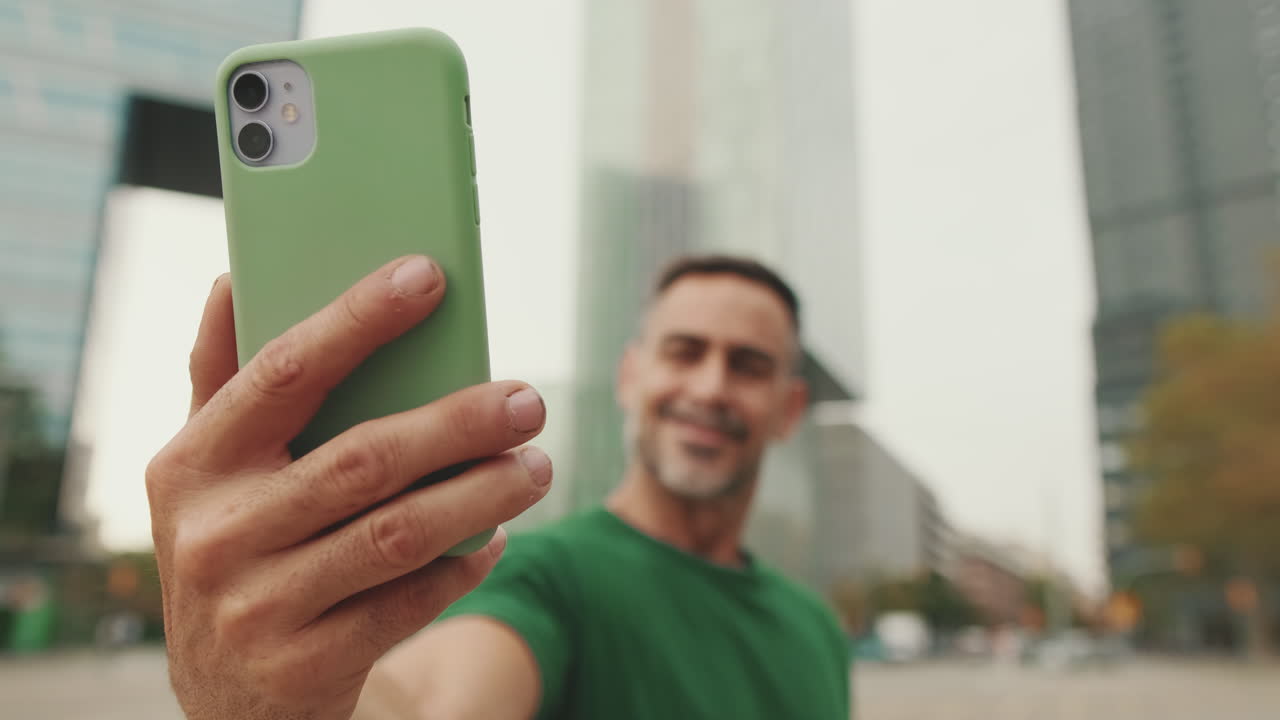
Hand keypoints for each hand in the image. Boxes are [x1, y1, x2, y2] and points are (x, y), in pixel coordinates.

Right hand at [146, 256, 551, 719]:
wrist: (231, 701)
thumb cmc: (238, 547)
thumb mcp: (209, 473)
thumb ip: (220, 380)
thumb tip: (229, 278)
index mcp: (192, 464)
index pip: (284, 373)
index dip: (358, 318)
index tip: (429, 274)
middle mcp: (214, 535)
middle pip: (364, 458)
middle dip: (458, 423)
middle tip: (527, 401)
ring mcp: (256, 608)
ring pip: (399, 534)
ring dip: (483, 495)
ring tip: (535, 466)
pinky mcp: (304, 668)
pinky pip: (409, 603)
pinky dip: (464, 566)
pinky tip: (496, 538)